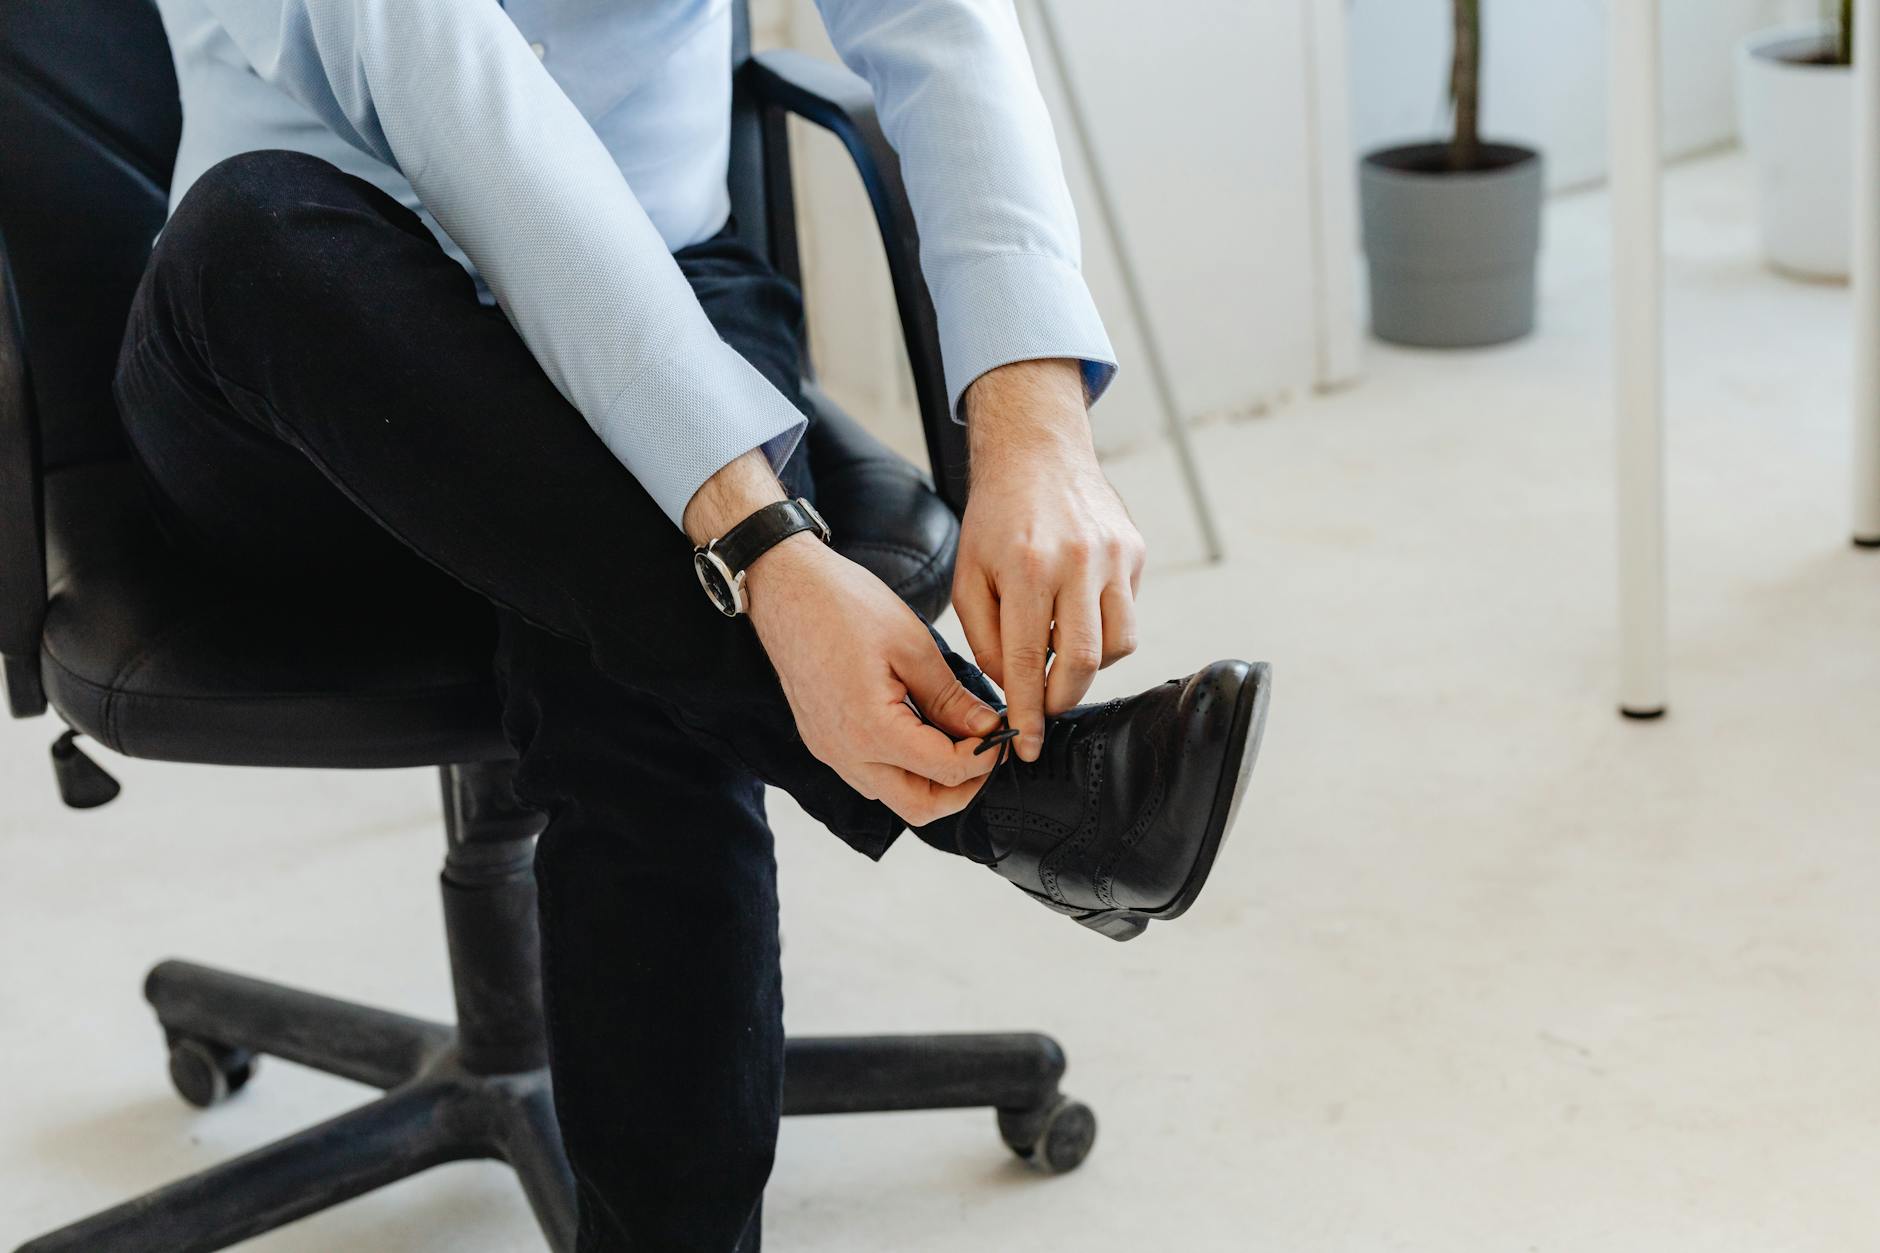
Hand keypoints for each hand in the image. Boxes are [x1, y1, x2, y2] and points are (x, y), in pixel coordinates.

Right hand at [748, 535, 1004, 824]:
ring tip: (960, 744)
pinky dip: (904, 768)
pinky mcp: (823, 741)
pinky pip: (870, 775)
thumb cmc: (842, 604)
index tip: (1004, 735)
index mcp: (870, 730)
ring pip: (893, 796)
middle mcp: (845, 753)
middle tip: (988, 755)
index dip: (984, 760)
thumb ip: (951, 699)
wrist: (784, 586)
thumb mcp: (913, 647)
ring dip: (932, 782)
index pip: (945, 771)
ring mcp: (830, 751)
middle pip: (919, 806)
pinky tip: (924, 735)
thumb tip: (987, 729)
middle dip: (962, 789)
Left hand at [953, 359, 1145, 762]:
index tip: (1028, 745)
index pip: (1028, 660)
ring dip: (1088, 666)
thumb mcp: (969, 575)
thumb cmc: (996, 517)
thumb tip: (1010, 684)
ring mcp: (1113, 556)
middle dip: (1062, 698)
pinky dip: (1104, 630)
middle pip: (1083, 662)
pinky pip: (1127, 614)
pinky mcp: (1136, 552)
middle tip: (1046, 707)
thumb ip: (985, 636)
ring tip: (1059, 654)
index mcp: (1027, 568)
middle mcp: (1076, 561)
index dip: (1029, 711)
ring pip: (1118, 644)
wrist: (1037, 453)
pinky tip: (1078, 617)